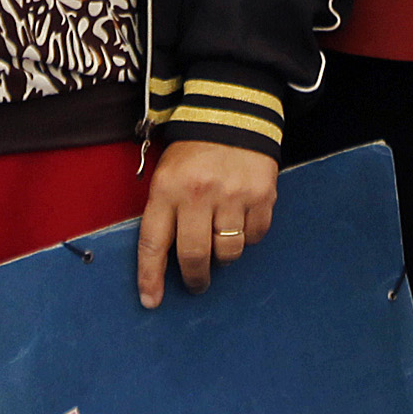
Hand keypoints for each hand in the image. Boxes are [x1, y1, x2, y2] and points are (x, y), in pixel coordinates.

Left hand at [135, 140, 276, 307]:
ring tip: (220, 243)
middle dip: (195, 278)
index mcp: (168, 188)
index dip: (150, 277)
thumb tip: (166, 260)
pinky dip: (248, 237)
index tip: (151, 301)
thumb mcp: (166, 174)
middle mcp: (199, 194)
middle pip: (195, 256)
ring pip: (228, 251)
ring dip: (224, 257)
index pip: (154, 243)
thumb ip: (164, 212)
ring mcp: (233, 195)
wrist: (231, 112)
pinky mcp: (262, 195)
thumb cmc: (192, 152)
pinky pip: (255, 236)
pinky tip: (241, 221)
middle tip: (197, 283)